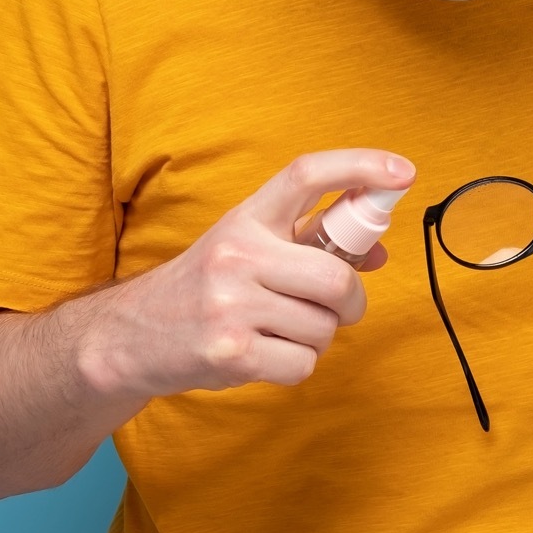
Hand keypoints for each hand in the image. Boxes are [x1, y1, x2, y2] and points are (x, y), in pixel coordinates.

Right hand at [82, 149, 416, 400]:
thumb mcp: (249, 249)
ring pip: (324, 326)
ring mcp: (230, 304)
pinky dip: (296, 365)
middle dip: (351, 301)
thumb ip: (312, 244)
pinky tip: (265, 354)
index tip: (401, 172)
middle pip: (336, 276)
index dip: (359, 168)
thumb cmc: (205, 287)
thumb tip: (378, 250)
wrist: (132, 336)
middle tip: (339, 308)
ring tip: (280, 330)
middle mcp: (236, 253)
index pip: (305, 174)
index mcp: (245, 218)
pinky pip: (304, 363)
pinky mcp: (230, 352)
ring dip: (318, 336)